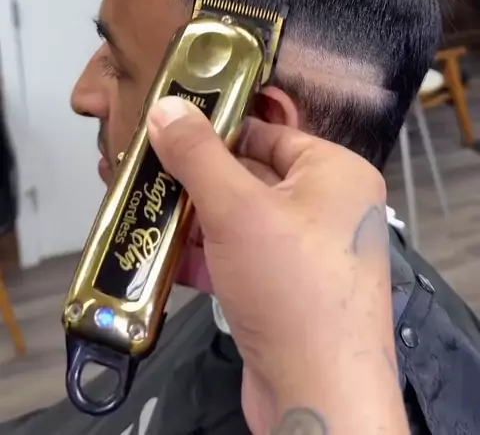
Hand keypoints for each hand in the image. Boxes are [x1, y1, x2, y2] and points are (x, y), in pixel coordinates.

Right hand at [147, 98, 406, 434]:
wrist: (318, 395)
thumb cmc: (295, 290)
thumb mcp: (237, 209)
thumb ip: (198, 156)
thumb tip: (168, 108)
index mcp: (336, 174)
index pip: (269, 133)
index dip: (218, 129)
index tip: (170, 128)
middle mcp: (329, 209)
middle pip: (251, 178)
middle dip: (198, 181)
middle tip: (148, 172)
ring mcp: (309, 255)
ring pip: (241, 223)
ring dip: (195, 222)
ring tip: (147, 213)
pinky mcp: (289, 293)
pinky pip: (242, 261)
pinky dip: (207, 259)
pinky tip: (165, 259)